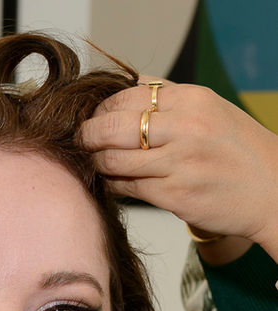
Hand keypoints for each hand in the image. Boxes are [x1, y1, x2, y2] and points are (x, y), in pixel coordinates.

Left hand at [81, 78, 277, 260]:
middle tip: (80, 141)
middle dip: (88, 134)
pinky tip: (109, 182)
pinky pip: (127, 187)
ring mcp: (178, 163)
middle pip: (113, 125)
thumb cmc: (237, 152)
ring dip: (96, 162)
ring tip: (93, 163)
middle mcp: (184, 128)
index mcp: (191, 100)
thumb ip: (170, 98)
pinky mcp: (174, 195)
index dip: (101, 109)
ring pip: (114, 159)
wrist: (270, 190)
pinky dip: (111, 184)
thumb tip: (127, 87)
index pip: (126, 97)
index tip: (93, 118)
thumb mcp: (210, 110)